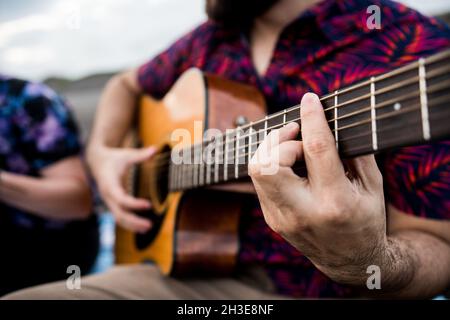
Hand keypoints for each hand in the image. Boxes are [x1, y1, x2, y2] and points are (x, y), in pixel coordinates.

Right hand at [90, 146, 155, 232]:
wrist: (97, 161)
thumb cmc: (114, 158)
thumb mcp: (126, 154)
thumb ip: (140, 155)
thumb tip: (155, 149)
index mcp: (109, 184)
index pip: (121, 198)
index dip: (134, 203)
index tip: (149, 205)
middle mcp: (108, 196)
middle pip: (119, 214)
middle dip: (134, 221)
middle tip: (150, 224)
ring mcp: (109, 202)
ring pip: (118, 218)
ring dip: (132, 225)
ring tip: (148, 228)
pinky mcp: (112, 204)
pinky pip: (119, 217)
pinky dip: (129, 224)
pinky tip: (141, 227)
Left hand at [248, 93, 386, 283]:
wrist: (350, 262)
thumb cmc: (366, 220)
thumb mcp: (373, 186)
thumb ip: (355, 152)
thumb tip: (332, 120)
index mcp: (335, 203)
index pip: (315, 150)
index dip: (311, 119)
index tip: (309, 99)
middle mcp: (302, 212)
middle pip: (267, 164)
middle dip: (279, 139)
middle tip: (297, 133)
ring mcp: (282, 218)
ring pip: (257, 171)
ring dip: (273, 150)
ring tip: (295, 149)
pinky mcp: (272, 219)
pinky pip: (261, 182)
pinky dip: (273, 165)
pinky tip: (290, 165)